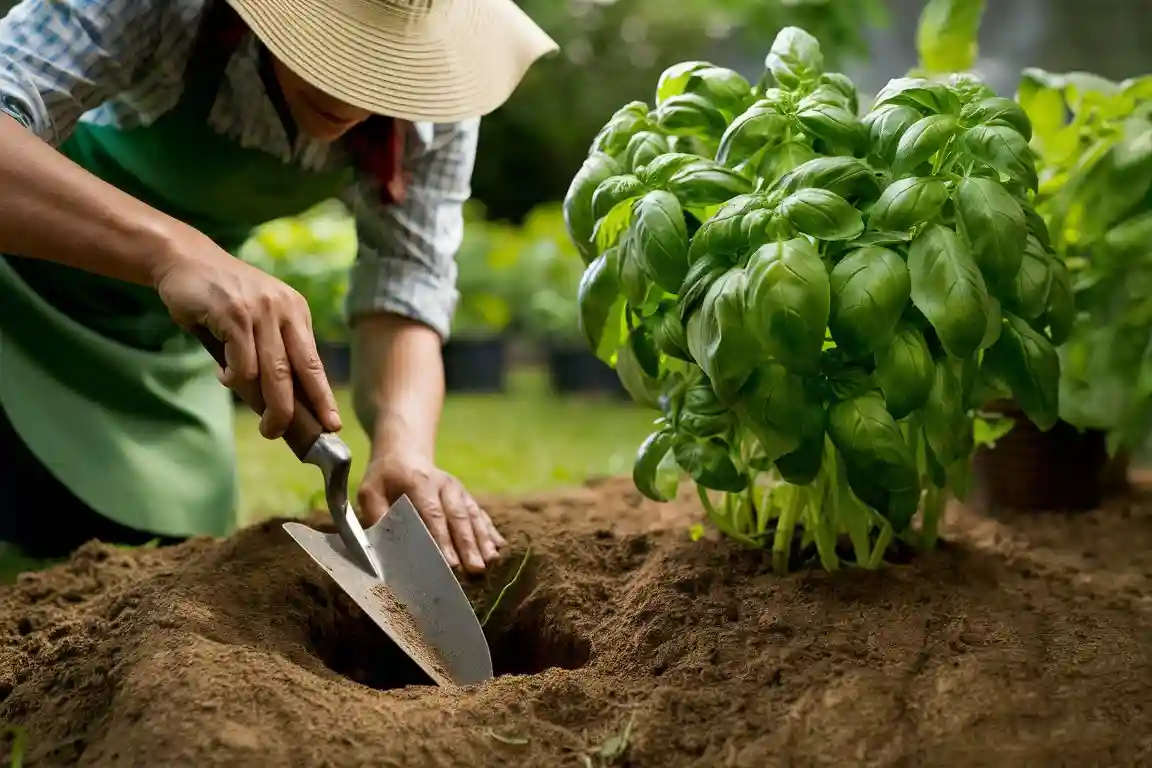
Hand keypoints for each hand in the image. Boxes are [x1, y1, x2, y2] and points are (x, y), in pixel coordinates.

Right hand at [153, 230, 341, 438]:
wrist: (185, 259)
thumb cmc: (220, 298)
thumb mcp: (257, 318)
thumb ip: (272, 349)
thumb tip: (284, 402)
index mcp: (296, 312)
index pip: (315, 363)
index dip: (323, 396)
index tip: (332, 424)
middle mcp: (284, 310)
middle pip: (296, 373)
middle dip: (291, 410)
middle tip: (279, 432)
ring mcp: (260, 311)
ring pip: (272, 372)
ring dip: (265, 403)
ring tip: (255, 413)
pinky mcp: (234, 314)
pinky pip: (242, 362)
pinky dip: (233, 378)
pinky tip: (223, 374)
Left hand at [358, 452, 505, 573]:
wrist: (404, 453)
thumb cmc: (385, 478)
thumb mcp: (370, 490)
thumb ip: (376, 515)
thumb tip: (382, 545)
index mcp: (419, 483)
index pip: (433, 514)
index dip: (442, 539)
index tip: (450, 563)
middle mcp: (445, 485)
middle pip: (458, 517)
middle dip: (468, 544)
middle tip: (475, 569)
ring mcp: (458, 490)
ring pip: (473, 516)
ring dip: (483, 539)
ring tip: (491, 560)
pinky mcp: (466, 496)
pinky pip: (480, 514)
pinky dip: (490, 530)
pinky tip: (499, 547)